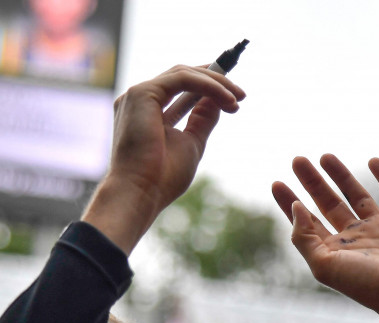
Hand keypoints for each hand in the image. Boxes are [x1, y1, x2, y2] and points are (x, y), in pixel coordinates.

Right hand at [82, 64, 244, 254]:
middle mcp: (138, 101)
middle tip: (240, 94)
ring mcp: (137, 96)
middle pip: (181, 77)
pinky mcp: (142, 93)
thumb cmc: (162, 178)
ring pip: (184, 74)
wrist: (141, 193)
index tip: (232, 96)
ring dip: (215, 83)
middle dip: (214, 81)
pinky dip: (207, 85)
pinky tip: (226, 98)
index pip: (178, 89)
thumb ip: (202, 120)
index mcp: (145, 113)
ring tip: (237, 98)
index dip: (206, 87)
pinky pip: (182, 79)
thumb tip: (219, 100)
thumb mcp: (191, 143)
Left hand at [272, 155, 378, 322]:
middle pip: (327, 203)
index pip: (306, 222)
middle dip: (312, 182)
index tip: (276, 183)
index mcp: (333, 251)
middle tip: (297, 159)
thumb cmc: (367, 284)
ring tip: (324, 155)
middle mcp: (354, 238)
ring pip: (356, 194)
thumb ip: (305, 238)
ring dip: (340, 175)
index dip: (289, 203)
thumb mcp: (324, 265)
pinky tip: (372, 161)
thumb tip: (296, 208)